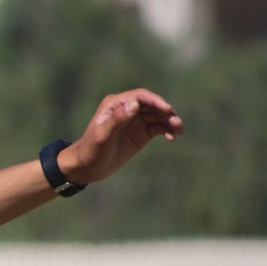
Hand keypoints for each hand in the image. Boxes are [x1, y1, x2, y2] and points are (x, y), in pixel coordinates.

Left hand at [61, 89, 184, 184]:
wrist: (87, 168)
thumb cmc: (90, 151)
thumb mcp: (102, 136)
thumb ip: (117, 120)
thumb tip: (134, 104)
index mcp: (115, 104)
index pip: (140, 97)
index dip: (155, 101)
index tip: (167, 109)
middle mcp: (127, 109)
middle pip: (152, 105)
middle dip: (166, 112)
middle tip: (177, 123)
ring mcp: (135, 121)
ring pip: (158, 116)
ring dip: (170, 121)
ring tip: (179, 131)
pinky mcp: (141, 133)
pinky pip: (158, 128)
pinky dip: (167, 131)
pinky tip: (172, 138)